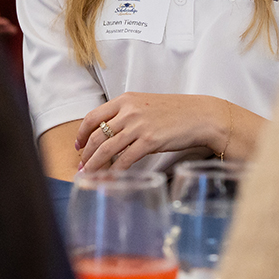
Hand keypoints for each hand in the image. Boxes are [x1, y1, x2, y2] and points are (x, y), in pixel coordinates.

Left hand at [75, 93, 226, 171]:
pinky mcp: (149, 141)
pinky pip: (125, 159)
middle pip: (97, 135)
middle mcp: (129, 111)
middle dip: (86, 154)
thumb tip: (111, 133)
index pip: (93, 116)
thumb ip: (127, 114)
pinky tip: (111, 178)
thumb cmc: (176, 112)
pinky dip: (115, 171)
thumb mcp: (146, 105)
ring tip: (90, 175)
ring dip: (95, 165)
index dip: (82, 133)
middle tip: (82, 166)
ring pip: (107, 149)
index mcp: (126, 100)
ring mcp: (138, 126)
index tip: (78, 144)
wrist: (200, 115)